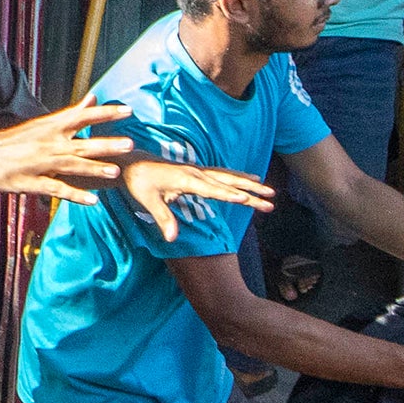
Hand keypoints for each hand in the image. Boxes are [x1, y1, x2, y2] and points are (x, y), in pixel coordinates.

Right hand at [0, 97, 139, 206]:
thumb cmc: (15, 140)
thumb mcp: (43, 124)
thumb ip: (73, 113)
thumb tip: (94, 97)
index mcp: (51, 127)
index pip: (82, 117)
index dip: (105, 114)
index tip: (128, 111)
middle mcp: (48, 143)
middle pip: (81, 143)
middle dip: (105, 144)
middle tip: (129, 144)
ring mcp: (39, 163)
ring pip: (70, 166)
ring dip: (93, 169)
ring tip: (115, 172)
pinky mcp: (30, 182)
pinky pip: (56, 188)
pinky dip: (74, 194)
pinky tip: (92, 200)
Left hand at [123, 157, 274, 240]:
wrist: (132, 163)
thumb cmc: (138, 182)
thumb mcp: (147, 201)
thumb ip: (163, 218)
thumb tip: (172, 239)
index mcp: (185, 179)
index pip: (212, 189)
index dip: (229, 194)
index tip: (247, 199)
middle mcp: (195, 172)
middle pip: (228, 182)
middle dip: (250, 191)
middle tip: (271, 199)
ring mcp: (198, 170)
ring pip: (229, 177)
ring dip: (249, 184)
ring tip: (269, 191)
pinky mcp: (197, 171)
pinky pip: (222, 174)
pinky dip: (238, 177)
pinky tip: (250, 180)